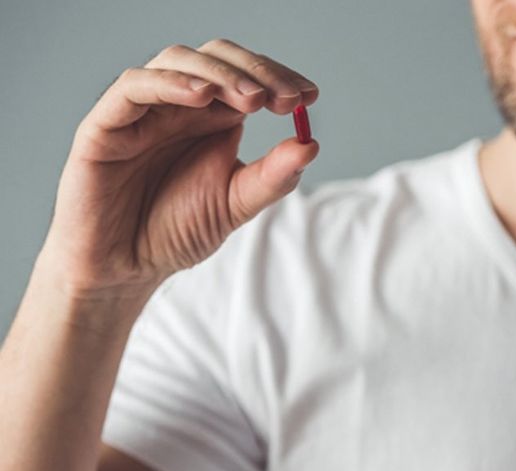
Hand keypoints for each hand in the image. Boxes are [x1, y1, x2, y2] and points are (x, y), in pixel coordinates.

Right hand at [39, 39, 319, 297]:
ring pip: (177, 62)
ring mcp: (142, 111)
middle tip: (287, 98)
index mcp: (213, 118)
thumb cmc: (175, 232)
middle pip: (217, 59)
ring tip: (252, 99)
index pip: (247, 76)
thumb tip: (312, 145)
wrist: (125, 269)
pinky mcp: (105, 126)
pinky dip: (169, 84)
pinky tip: (202, 97)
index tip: (309, 96)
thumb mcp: (235, 204)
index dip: (278, 77)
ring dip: (219, 74)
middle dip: (256, 72)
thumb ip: (272, 177)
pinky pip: (132, 88)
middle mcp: (178, 105)